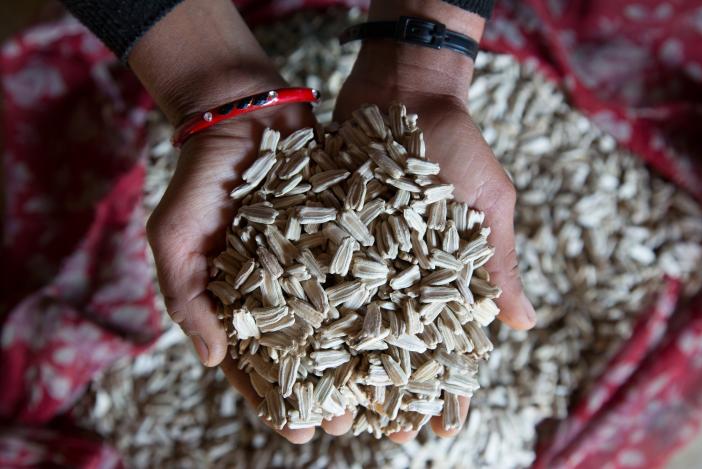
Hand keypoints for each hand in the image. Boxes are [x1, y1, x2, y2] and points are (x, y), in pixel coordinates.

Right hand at [131, 0, 353, 442]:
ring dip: (363, 356)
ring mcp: (318, 261)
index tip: (302, 433)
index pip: (258, 362)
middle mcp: (284, 287)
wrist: (244, 112)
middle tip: (352, 423)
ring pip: (344, 319)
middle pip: (309, 350)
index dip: (277, 399)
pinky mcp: (348, 232)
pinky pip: (369, 271)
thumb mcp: (175, 237)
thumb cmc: (200, 178)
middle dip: (329, 388)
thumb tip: (213, 361)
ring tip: (386, 392)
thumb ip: (185, 298)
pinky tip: (407, 328)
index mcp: (241, 298)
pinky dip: (386, 299)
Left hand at [334, 38, 536, 441]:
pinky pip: (311, 276)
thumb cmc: (456, 146)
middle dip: (379, 387)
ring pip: (344, 320)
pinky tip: (288, 345)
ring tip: (324, 406)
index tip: (435, 429)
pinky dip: (301, 310)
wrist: (403, 92)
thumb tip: (524, 324)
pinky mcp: (323, 231)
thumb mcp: (486, 203)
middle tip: (366, 429)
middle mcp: (396, 271)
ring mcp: (357, 254)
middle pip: (386, 342)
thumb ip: (495, 261)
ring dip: (335, 364)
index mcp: (440, 273)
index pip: (442, 341)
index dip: (441, 385)